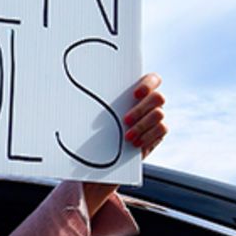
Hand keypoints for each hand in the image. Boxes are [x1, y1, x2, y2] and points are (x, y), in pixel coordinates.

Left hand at [83, 73, 167, 213]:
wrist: (103, 156)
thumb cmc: (97, 130)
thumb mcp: (94, 116)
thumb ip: (96, 102)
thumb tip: (73, 94)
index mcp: (136, 92)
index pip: (152, 79)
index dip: (147, 84)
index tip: (134, 94)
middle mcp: (149, 103)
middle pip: (158, 97)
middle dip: (141, 108)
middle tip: (124, 120)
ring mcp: (155, 118)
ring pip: (159, 114)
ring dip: (142, 125)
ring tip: (127, 136)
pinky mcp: (158, 134)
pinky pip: (161, 130)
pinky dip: (148, 136)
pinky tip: (135, 144)